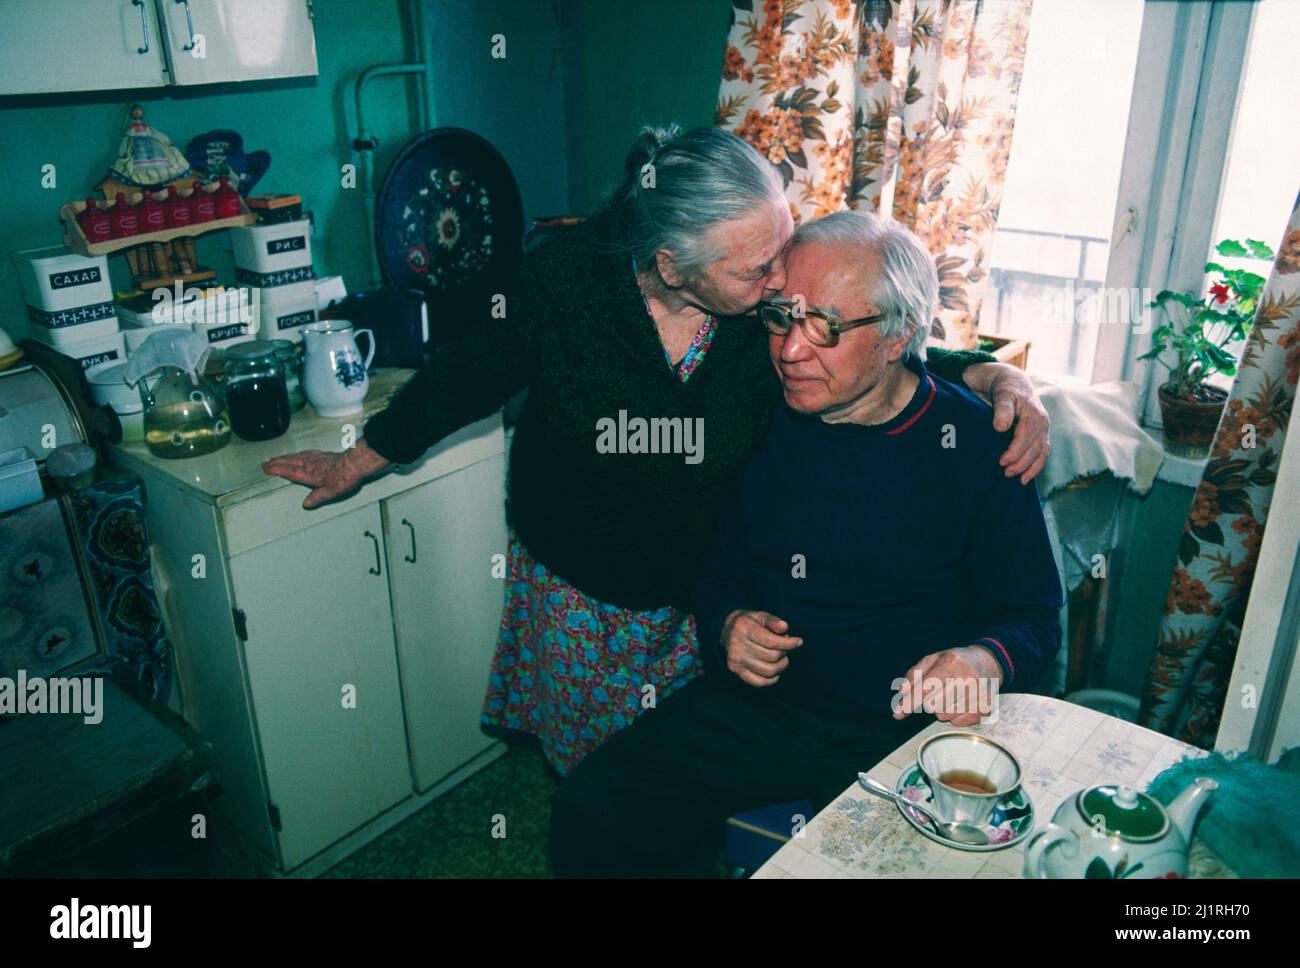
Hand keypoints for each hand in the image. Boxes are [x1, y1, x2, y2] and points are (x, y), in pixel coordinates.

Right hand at [262, 439, 390, 508]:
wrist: (355, 463)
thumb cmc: (345, 477)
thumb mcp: (330, 492)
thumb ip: (317, 498)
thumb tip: (306, 504)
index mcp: (309, 474)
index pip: (288, 471)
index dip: (276, 470)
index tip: (266, 469)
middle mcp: (310, 464)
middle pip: (289, 462)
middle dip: (276, 462)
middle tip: (265, 463)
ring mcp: (316, 458)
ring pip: (295, 456)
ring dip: (284, 457)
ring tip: (276, 458)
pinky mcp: (323, 454)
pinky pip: (306, 453)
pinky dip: (297, 453)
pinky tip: (298, 454)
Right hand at [721, 609, 802, 687]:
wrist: (727, 630)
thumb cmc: (750, 622)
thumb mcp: (761, 616)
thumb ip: (773, 621)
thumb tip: (785, 627)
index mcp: (743, 628)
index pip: (771, 641)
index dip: (789, 643)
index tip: (799, 642)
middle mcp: (737, 645)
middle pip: (772, 657)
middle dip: (784, 652)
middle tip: (785, 647)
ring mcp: (735, 660)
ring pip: (768, 671)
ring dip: (781, 666)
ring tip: (782, 658)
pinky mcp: (735, 671)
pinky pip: (759, 682)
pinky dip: (772, 679)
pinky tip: (775, 670)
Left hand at [892, 645, 1004, 726]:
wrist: (987, 663)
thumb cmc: (954, 661)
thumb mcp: (933, 659)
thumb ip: (915, 674)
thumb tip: (901, 691)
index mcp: (952, 662)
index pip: (926, 687)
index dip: (910, 702)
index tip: (897, 713)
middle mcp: (968, 678)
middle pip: (933, 705)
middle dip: (928, 702)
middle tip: (937, 691)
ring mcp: (979, 694)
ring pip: (943, 716)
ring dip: (941, 709)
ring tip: (952, 694)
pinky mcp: (985, 708)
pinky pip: (957, 722)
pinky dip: (954, 715)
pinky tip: (961, 702)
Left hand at [962, 362, 1050, 484]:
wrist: (1014, 383)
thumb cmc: (1006, 388)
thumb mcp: (1002, 394)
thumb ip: (1002, 409)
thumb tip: (1000, 427)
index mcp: (1033, 413)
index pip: (1026, 437)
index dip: (1015, 451)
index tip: (1002, 461)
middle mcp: (1042, 422)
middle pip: (1035, 448)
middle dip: (1021, 463)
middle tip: (1006, 473)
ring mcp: (1043, 429)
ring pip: (1041, 453)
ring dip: (1031, 468)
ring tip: (1018, 480)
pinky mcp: (1041, 435)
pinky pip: (1043, 453)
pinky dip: (1037, 466)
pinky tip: (1026, 477)